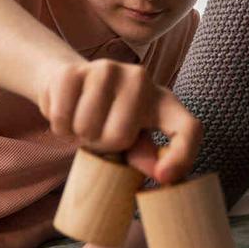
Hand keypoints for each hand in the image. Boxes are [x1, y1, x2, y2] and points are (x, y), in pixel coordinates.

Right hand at [36, 59, 201, 183]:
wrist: (73, 84)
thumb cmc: (110, 119)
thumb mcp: (134, 140)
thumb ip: (145, 156)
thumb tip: (157, 172)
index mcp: (164, 102)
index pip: (189, 128)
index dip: (182, 155)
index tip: (163, 178)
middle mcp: (141, 79)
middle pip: (120, 136)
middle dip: (102, 145)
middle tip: (99, 135)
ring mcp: (107, 69)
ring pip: (86, 127)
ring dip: (78, 135)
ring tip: (84, 122)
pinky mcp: (74, 71)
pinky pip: (61, 117)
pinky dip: (59, 126)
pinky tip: (68, 113)